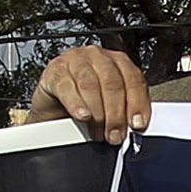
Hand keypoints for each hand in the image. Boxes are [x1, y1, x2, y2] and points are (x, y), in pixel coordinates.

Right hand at [26, 47, 158, 143]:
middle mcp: (98, 56)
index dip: (137, 103)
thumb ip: (124, 109)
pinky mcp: (55, 70)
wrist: (53, 107)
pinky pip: (68, 87)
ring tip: (98, 132)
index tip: (137, 124)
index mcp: (117, 62)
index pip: (134, 79)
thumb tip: (135, 126)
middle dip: (116, 114)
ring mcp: (75, 59)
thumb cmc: (84, 103)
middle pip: (113, 83)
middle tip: (115, 135)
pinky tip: (82, 116)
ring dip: (97, 113)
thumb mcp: (108, 105)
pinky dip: (77, 105)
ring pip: (91, 84)